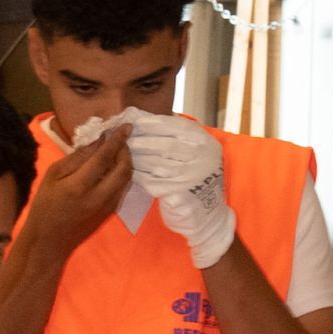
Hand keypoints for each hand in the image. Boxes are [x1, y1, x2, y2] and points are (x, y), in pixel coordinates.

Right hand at [26, 125, 131, 261]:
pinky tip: (114, 168)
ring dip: (126, 162)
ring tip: (119, 150)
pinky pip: (122, 189)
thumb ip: (75, 159)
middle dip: (125, 150)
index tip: (126, 126)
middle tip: (121, 138)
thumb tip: (96, 142)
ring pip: (126, 179)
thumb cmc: (44, 207)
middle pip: (123, 168)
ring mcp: (107, 206)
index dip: (116, 140)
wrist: (49, 242)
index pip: (104, 157)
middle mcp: (98, 196)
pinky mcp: (110, 213)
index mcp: (80, 186)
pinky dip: (122, 175)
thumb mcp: (52, 176)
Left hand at [125, 112, 234, 269]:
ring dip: (137, 157)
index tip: (134, 120)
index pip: (176, 127)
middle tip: (124, 138)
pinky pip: (153, 182)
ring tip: (123, 152)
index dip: (153, 123)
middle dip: (142, 141)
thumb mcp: (195, 151)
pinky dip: (139, 175)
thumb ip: (176, 136)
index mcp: (205, 143)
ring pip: (157, 163)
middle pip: (165, 145)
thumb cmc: (197, 176)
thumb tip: (143, 120)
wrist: (210, 213)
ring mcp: (191, 177)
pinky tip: (129, 171)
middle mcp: (201, 158)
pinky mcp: (179, 194)